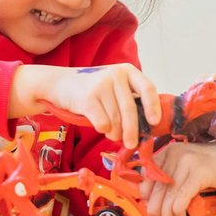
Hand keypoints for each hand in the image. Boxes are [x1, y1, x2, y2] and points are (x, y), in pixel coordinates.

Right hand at [12, 63, 161, 148]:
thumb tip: (146, 127)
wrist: (61, 84)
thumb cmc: (94, 90)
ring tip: (112, 135)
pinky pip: (102, 122)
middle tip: (132, 145)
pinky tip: (101, 128)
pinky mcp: (87, 97)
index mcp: (128, 71)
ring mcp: (101, 84)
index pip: (147, 88)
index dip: (153, 107)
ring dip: (115, 133)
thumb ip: (129, 99)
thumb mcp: (115, 86)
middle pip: (130, 109)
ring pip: (116, 119)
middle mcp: (116, 74)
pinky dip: (103, 130)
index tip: (154, 123)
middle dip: (132, 131)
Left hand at [141, 138, 215, 215]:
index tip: (152, 212)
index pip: (146, 179)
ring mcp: (187, 162)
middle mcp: (174, 154)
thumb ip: (170, 177)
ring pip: (167, 198)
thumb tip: (153, 202)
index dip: (146, 199)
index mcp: (168, 151)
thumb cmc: (214, 166)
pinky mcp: (200, 173)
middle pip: (155, 190)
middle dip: (155, 213)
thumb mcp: (187, 166)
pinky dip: (178, 213)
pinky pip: (181, 199)